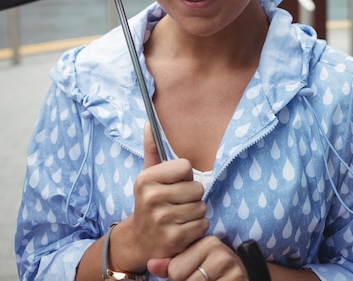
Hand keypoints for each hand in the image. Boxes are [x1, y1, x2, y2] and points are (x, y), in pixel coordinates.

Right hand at [134, 122, 208, 266]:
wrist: (139, 240)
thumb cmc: (149, 201)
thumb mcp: (147, 175)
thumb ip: (152, 148)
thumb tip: (149, 122)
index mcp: (146, 179)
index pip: (186, 166)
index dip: (185, 176)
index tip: (174, 184)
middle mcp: (151, 198)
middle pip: (197, 188)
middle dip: (192, 195)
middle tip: (177, 202)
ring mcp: (162, 220)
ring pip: (201, 207)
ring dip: (195, 212)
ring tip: (180, 215)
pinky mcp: (173, 240)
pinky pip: (202, 225)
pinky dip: (197, 227)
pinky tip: (183, 229)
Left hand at [149, 235, 247, 280]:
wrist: (240, 278)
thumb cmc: (211, 272)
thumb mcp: (191, 264)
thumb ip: (170, 265)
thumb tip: (151, 265)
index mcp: (208, 242)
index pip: (175, 271)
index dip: (177, 279)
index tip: (191, 274)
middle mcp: (221, 254)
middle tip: (199, 279)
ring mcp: (232, 271)